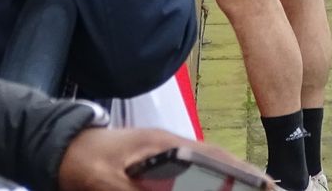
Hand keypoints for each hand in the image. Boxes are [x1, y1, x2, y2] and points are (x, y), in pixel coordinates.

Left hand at [57, 127, 262, 189]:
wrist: (61, 148)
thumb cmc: (85, 162)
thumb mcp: (110, 182)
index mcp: (166, 144)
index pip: (212, 158)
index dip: (240, 171)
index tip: (264, 183)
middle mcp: (171, 146)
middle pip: (217, 161)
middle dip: (244, 176)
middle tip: (270, 189)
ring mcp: (165, 155)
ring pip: (206, 167)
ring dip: (229, 179)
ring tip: (254, 188)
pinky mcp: (155, 167)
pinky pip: (190, 173)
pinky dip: (209, 180)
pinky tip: (217, 187)